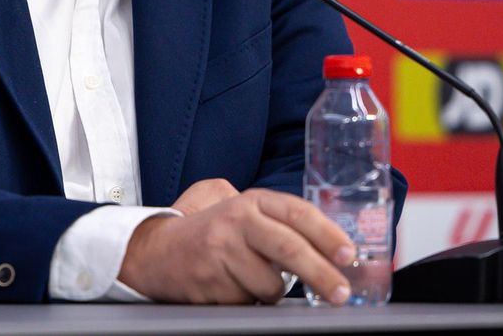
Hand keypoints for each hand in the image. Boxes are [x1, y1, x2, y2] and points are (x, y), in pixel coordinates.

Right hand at [118, 182, 355, 304]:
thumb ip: (275, 216)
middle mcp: (236, 221)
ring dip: (271, 291)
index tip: (348, 255)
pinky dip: (246, 299)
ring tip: (252, 278)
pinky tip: (230, 285)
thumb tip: (326, 240)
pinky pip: (246, 300)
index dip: (327, 234)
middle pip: (289, 248)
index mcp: (251, 201)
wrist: (154, 251)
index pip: (298, 214)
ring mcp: (220, 252)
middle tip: (341, 293)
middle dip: (321, 274)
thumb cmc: (208, 231)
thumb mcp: (239, 207)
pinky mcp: (209, 281)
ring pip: (269, 284)